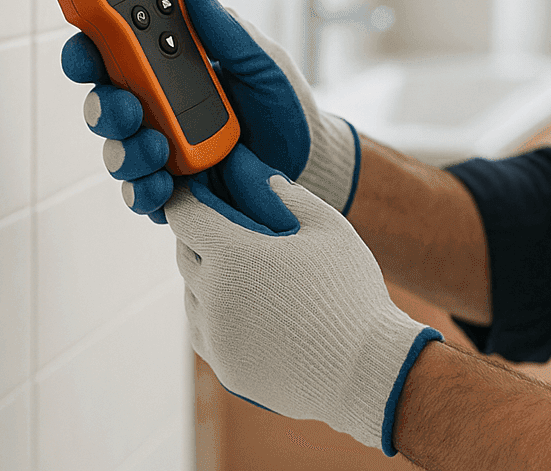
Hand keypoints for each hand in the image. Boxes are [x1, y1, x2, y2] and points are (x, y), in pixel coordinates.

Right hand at [60, 0, 361, 220]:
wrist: (310, 157)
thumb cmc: (282, 102)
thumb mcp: (263, 62)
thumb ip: (229, 33)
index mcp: (166, 68)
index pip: (112, 54)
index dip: (88, 48)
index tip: (86, 46)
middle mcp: (153, 109)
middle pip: (103, 104)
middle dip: (103, 104)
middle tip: (124, 106)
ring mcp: (159, 150)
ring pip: (116, 151)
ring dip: (125, 149)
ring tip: (156, 148)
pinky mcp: (172, 191)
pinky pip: (140, 195)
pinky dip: (143, 191)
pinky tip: (162, 184)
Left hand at [167, 148, 441, 455]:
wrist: (366, 371)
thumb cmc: (350, 293)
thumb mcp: (330, 228)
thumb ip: (290, 196)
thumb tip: (264, 179)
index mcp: (232, 256)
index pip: (184, 214)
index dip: (187, 196)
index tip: (196, 189)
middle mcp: (212, 297)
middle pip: (184, 254)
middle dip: (199, 236)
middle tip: (225, 226)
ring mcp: (216, 338)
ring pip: (192, 296)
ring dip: (207, 278)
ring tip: (243, 272)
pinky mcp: (227, 369)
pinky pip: (205, 332)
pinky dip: (215, 315)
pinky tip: (246, 310)